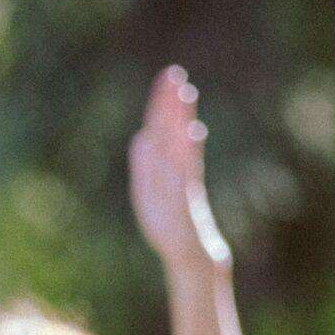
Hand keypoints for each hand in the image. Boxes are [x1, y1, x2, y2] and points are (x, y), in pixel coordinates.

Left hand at [128, 66, 229, 269]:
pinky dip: (189, 155)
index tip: (166, 78)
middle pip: (171, 136)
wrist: (192, 261)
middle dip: (170, 105)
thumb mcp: (151, 199)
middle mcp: (175, 177)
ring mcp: (182, 190)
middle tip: (174, 74)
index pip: (160, 133)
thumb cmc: (172, 230)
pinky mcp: (187, 207)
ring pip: (181, 150)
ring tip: (185, 94)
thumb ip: (147, 169)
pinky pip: (188, 176)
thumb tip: (140, 138)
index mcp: (163, 173)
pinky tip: (193, 134)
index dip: (160, 107)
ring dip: (181, 122)